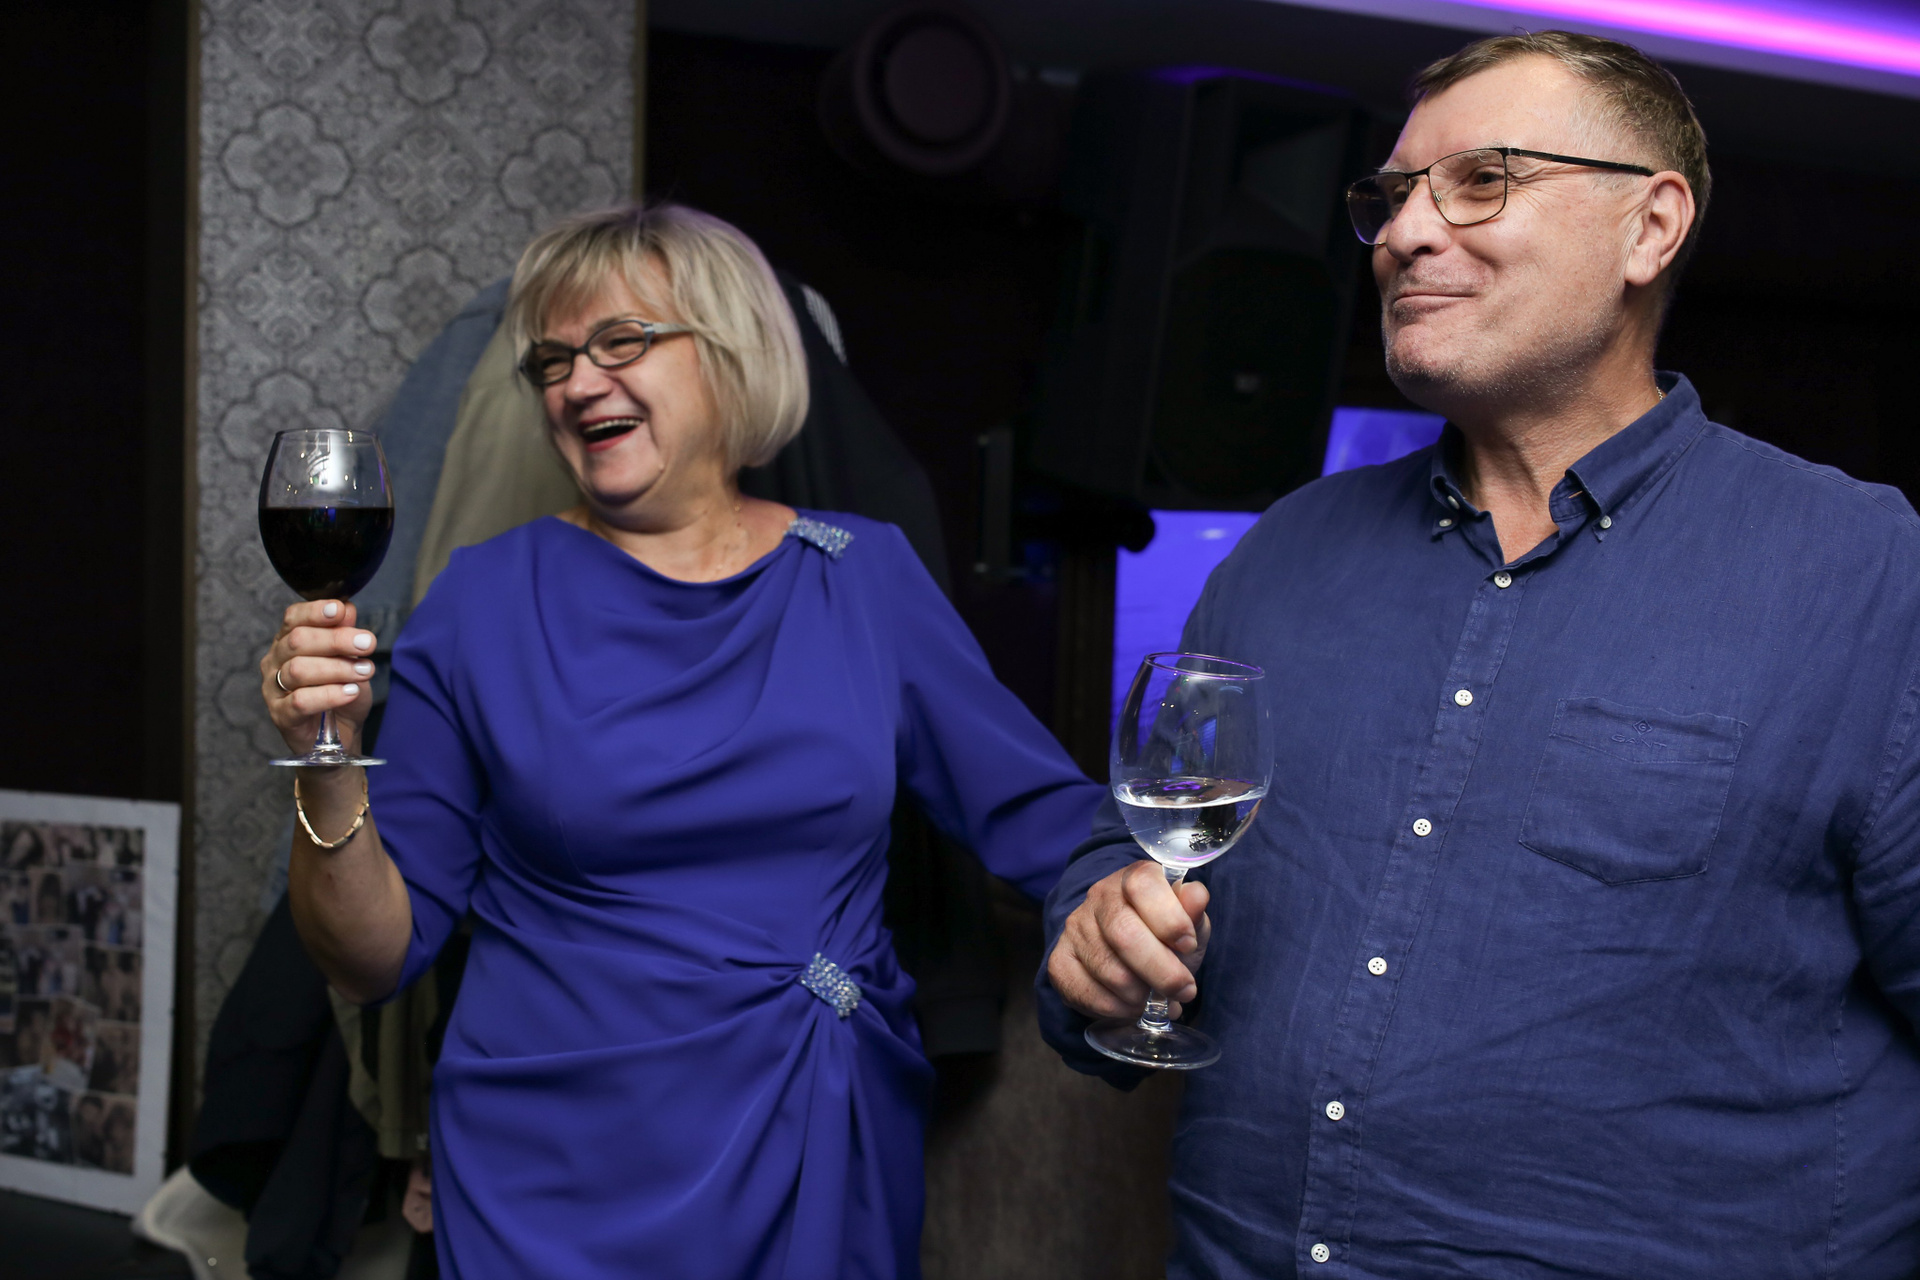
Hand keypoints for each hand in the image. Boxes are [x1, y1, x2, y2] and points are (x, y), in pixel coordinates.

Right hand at [260, 600, 377, 756]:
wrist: (341, 734)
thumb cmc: (341, 691)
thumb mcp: (350, 659)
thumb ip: (345, 633)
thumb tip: (347, 608)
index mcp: (288, 641)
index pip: (293, 618)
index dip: (315, 611)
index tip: (340, 610)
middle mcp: (275, 661)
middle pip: (298, 641)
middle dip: (337, 640)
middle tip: (368, 644)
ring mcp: (273, 689)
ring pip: (299, 670)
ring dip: (337, 668)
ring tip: (365, 671)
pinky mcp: (280, 715)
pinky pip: (301, 701)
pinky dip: (329, 694)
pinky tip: (350, 692)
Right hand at [1047, 859, 1210, 1020]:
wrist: (1129, 954)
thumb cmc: (1164, 935)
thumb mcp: (1189, 922)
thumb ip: (1193, 912)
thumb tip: (1197, 896)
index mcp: (1132, 878)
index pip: (1142, 886)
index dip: (1170, 919)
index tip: (1189, 945)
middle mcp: (1098, 897)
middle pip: (1123, 934)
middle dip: (1161, 971)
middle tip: (1184, 991)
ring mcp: (1075, 928)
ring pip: (1109, 971)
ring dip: (1141, 996)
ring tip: (1157, 1000)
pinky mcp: (1060, 961)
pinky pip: (1087, 993)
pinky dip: (1118, 1009)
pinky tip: (1132, 1006)